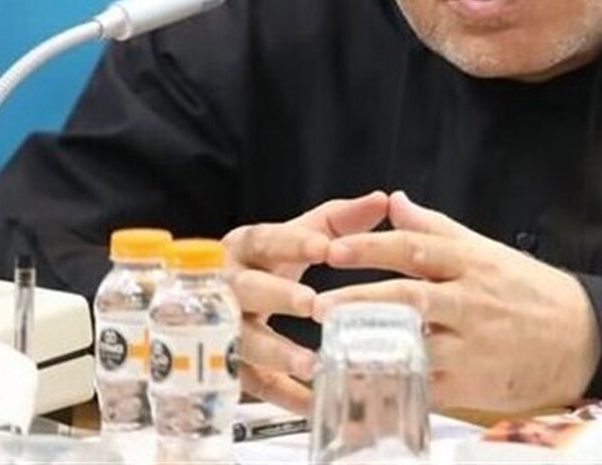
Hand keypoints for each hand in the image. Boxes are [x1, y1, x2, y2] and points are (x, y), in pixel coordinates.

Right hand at [222, 190, 388, 411]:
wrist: (218, 298)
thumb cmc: (269, 262)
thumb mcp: (299, 235)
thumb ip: (337, 220)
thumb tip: (383, 200)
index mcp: (243, 247)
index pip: (264, 239)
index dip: (291, 243)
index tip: (323, 247)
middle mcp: (226, 285)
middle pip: (245, 289)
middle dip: (277, 296)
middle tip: (312, 303)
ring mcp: (221, 328)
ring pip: (243, 341)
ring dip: (276, 353)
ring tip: (311, 363)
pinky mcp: (229, 366)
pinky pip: (252, 384)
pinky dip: (282, 396)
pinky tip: (312, 402)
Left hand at [312, 190, 601, 412]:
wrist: (581, 337)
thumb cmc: (529, 291)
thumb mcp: (485, 250)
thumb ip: (435, 228)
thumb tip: (396, 201)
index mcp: (472, 263)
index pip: (416, 249)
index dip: (373, 248)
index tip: (335, 248)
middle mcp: (471, 300)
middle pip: (410, 296)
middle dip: (362, 299)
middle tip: (319, 302)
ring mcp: (472, 344)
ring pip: (415, 342)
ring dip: (371, 344)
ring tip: (330, 345)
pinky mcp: (473, 382)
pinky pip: (427, 384)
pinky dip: (395, 383)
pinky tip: (363, 381)